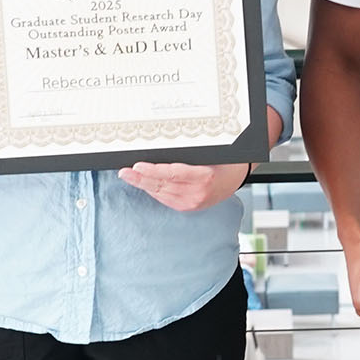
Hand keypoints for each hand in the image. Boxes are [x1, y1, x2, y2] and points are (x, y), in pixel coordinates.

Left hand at [118, 160, 250, 211]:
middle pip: (163, 185)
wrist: (236, 177)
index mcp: (204, 176)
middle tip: (124, 172)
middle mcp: (198, 192)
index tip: (137, 166)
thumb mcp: (209, 153)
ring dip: (144, 185)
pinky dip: (154, 191)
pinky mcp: (189, 207)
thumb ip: (187, 156)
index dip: (152, 171)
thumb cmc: (223, 161)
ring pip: (162, 193)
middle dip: (140, 179)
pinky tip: (145, 185)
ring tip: (129, 177)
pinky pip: (166, 199)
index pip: (172, 173)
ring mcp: (193, 202)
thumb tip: (159, 151)